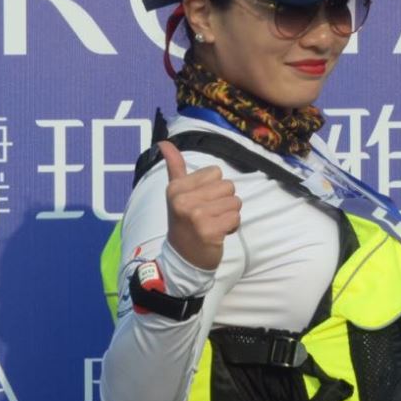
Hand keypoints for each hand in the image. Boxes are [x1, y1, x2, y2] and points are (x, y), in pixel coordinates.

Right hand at [159, 141, 241, 271]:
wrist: (183, 258)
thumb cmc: (184, 222)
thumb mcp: (176, 193)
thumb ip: (175, 167)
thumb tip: (165, 143)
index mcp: (176, 188)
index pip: (215, 172)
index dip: (214, 188)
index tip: (201, 203)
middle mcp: (183, 200)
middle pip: (228, 186)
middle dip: (224, 201)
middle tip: (208, 216)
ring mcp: (196, 216)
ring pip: (235, 202)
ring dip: (229, 214)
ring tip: (213, 223)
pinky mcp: (209, 231)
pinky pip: (236, 218)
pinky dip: (232, 226)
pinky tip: (218, 233)